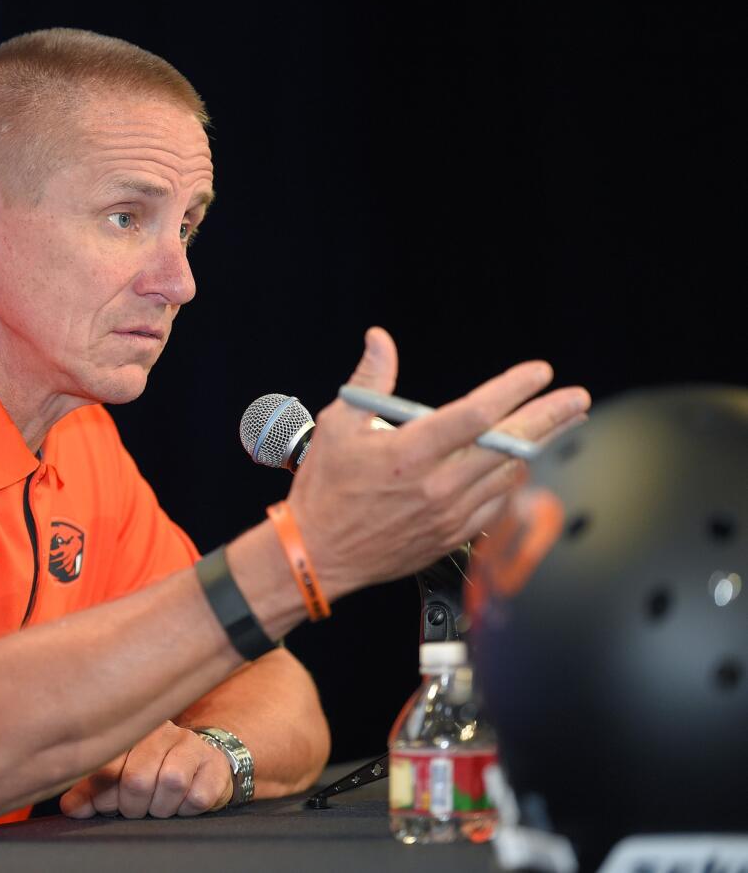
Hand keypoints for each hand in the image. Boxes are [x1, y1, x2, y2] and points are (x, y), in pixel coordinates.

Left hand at [59, 721, 233, 818]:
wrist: (199, 767)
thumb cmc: (151, 772)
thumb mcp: (117, 778)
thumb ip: (91, 790)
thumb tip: (70, 807)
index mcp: (130, 729)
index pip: (107, 765)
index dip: (104, 796)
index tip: (107, 805)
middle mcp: (162, 731)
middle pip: (138, 778)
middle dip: (133, 807)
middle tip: (136, 809)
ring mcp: (191, 745)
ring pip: (171, 783)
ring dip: (161, 808)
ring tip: (158, 806)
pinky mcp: (214, 765)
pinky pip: (197, 797)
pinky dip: (186, 810)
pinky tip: (182, 804)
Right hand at [289, 327, 589, 596]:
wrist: (317, 554)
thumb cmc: (325, 489)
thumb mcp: (338, 425)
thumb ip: (369, 380)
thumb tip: (380, 340)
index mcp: (410, 452)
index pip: (477, 414)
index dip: (514, 388)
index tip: (538, 372)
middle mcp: (436, 485)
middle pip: (509, 444)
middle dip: (550, 416)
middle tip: (577, 398)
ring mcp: (449, 514)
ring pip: (510, 474)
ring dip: (539, 446)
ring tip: (563, 424)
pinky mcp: (451, 536)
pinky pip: (497, 504)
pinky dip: (513, 480)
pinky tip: (522, 464)